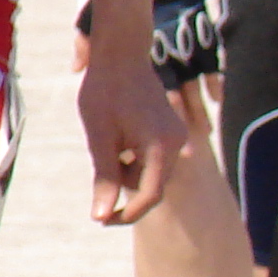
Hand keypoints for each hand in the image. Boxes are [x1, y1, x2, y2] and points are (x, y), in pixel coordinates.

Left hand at [77, 46, 188, 223]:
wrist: (121, 56)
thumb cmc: (105, 93)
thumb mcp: (99, 137)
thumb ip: (105, 178)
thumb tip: (100, 216)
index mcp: (160, 147)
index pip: (150, 196)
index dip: (127, 214)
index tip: (102, 220)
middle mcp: (177, 144)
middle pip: (151, 185)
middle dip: (123, 181)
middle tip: (99, 155)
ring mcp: (178, 137)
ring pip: (152, 172)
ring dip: (127, 167)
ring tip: (109, 137)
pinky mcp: (173, 131)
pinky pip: (155, 158)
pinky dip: (134, 155)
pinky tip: (120, 132)